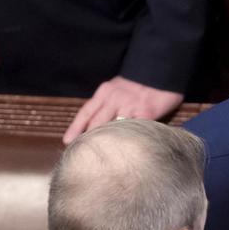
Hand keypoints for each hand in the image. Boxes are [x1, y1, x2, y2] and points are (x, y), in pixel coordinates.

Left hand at [62, 77, 184, 143]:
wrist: (161, 72)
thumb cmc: (138, 83)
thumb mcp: (116, 89)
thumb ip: (107, 104)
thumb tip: (97, 124)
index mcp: (104, 92)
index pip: (86, 112)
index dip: (75, 127)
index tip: (67, 141)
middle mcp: (114, 99)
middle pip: (96, 123)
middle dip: (88, 139)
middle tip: (83, 154)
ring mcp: (130, 107)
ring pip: (113, 128)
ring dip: (107, 142)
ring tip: (103, 157)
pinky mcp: (145, 113)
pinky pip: (134, 130)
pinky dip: (129, 139)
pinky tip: (126, 150)